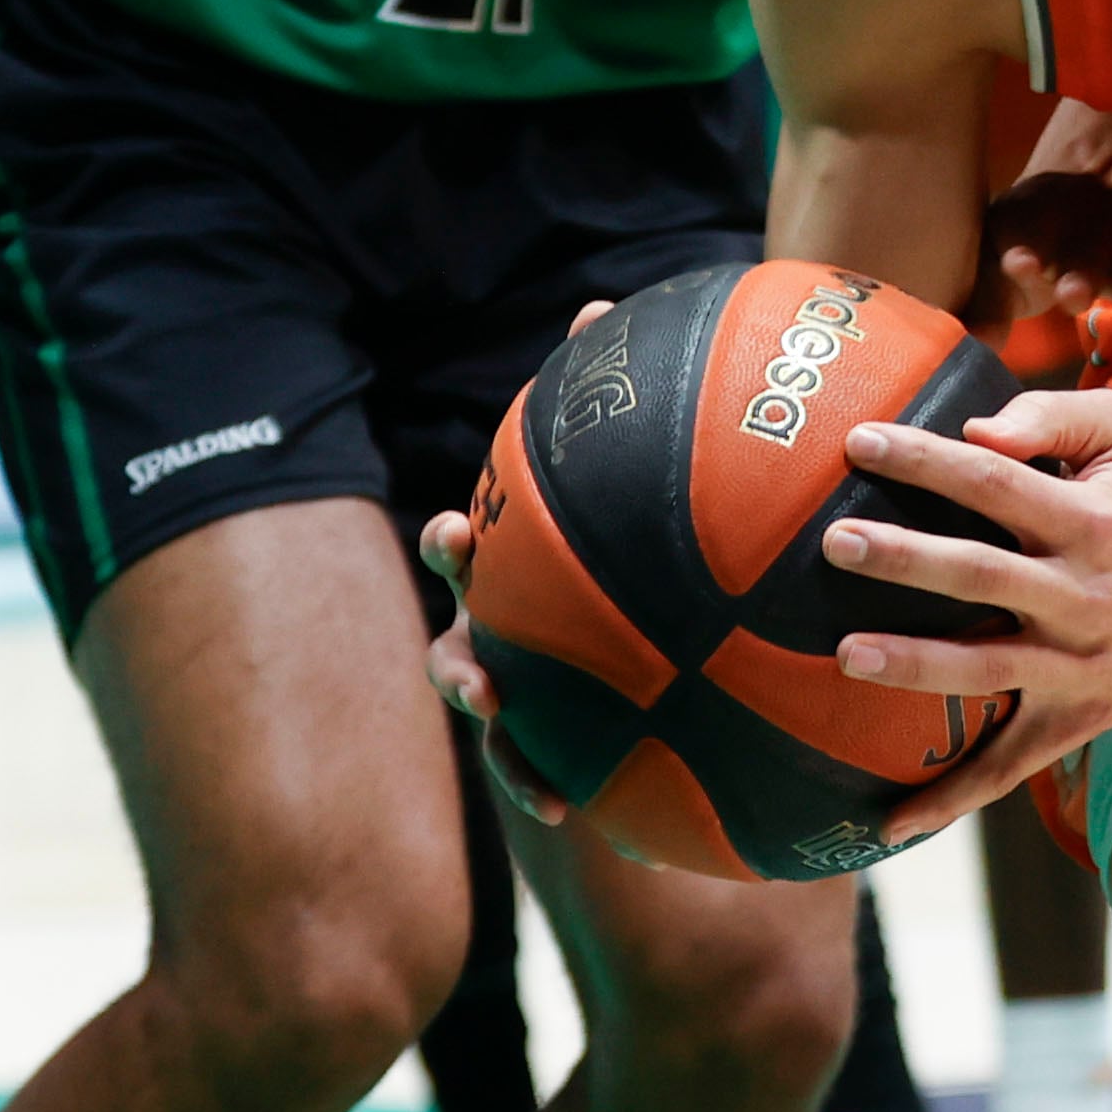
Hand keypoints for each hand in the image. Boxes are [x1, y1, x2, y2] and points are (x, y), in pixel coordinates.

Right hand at [416, 294, 611, 828]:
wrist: (657, 658)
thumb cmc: (629, 549)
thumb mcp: (628, 478)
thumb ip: (610, 403)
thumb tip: (598, 302)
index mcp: (519, 571)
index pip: (472, 552)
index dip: (454, 545)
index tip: (456, 534)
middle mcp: (510, 634)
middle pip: (462, 645)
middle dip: (458, 659)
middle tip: (475, 673)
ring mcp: (528, 696)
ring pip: (494, 724)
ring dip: (502, 745)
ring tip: (522, 759)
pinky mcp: (559, 748)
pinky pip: (547, 775)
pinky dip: (548, 789)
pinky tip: (573, 809)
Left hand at [825, 385, 1111, 843]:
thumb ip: (1053, 415)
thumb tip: (976, 433)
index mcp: (1091, 520)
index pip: (997, 482)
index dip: (928, 461)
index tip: (859, 443)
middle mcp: (1083, 595)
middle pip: (983, 575)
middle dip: (907, 558)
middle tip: (836, 540)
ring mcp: (1077, 666)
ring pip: (987, 669)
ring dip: (915, 664)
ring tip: (846, 653)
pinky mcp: (1074, 719)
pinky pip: (1008, 767)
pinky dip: (952, 799)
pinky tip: (888, 822)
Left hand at [975, 165, 1111, 354]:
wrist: (1104, 160)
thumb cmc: (1039, 224)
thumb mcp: (1005, 243)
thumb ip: (989, 297)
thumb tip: (978, 344)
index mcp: (1037, 215)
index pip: (1029, 228)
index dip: (1023, 247)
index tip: (1017, 263)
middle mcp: (1086, 223)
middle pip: (1088, 246)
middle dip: (1082, 269)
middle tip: (1072, 295)